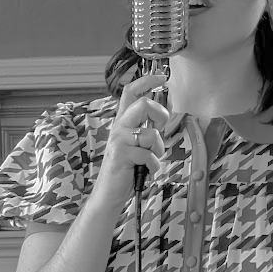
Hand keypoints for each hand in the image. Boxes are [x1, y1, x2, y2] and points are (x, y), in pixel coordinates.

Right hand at [94, 73, 169, 205]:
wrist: (109, 194)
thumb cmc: (126, 170)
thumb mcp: (137, 145)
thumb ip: (147, 129)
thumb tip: (163, 113)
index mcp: (123, 122)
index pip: (130, 93)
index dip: (146, 81)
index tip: (162, 77)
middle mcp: (119, 127)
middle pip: (142, 104)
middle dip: (159, 115)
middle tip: (160, 129)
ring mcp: (119, 141)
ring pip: (151, 134)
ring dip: (158, 150)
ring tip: (150, 160)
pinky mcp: (121, 155)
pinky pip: (149, 156)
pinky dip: (153, 167)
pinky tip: (145, 172)